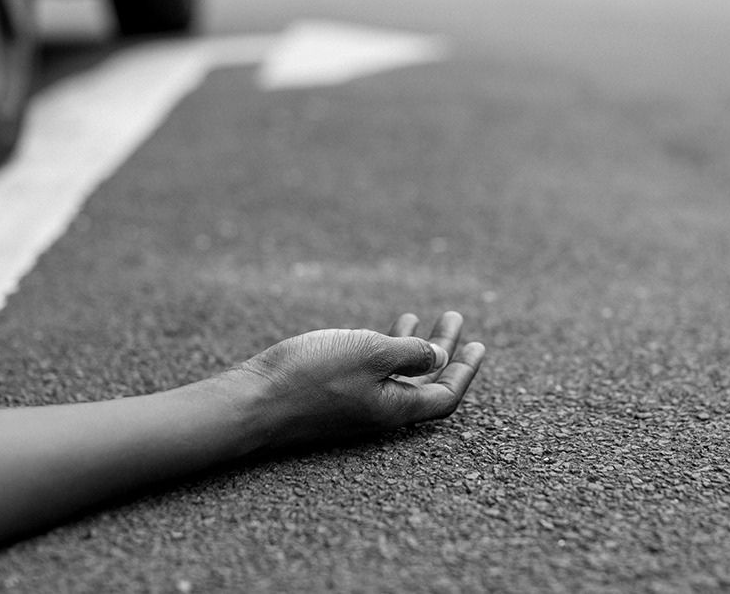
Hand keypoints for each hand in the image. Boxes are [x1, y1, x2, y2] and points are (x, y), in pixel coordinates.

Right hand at [231, 312, 484, 446]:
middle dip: (442, 350)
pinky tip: (375, 332)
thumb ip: (410, 353)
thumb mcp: (370, 353)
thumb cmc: (311, 376)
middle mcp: (379, 412)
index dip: (465, 371)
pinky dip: (381, 350)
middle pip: (424, 382)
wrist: (252, 402)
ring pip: (395, 375)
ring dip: (411, 346)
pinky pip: (369, 373)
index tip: (477, 345)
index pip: (445, 394)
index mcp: (396, 407)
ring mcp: (353, 405)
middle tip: (454, 320)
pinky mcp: (329, 397)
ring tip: (418, 317)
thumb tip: (439, 358)